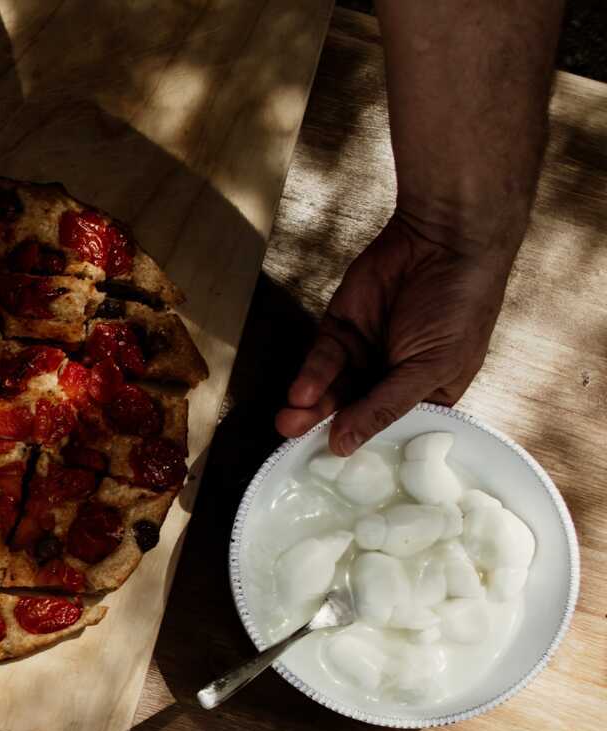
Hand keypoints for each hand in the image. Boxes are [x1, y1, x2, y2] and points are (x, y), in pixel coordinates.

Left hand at [275, 210, 516, 454]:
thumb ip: (386, 405)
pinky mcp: (340, 330)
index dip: (362, 448)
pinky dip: (309, 377)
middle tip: (294, 444)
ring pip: (329, 392)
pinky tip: (300, 392)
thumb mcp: (431, 365)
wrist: (443, 240)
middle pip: (350, 414)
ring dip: (308, 409)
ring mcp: (363, 355)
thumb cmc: (459, 305)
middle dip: (321, 429)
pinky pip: (320, 361)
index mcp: (425, 395)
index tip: (333, 471)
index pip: (388, 432)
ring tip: (289, 422)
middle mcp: (390, 380)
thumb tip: (345, 445)